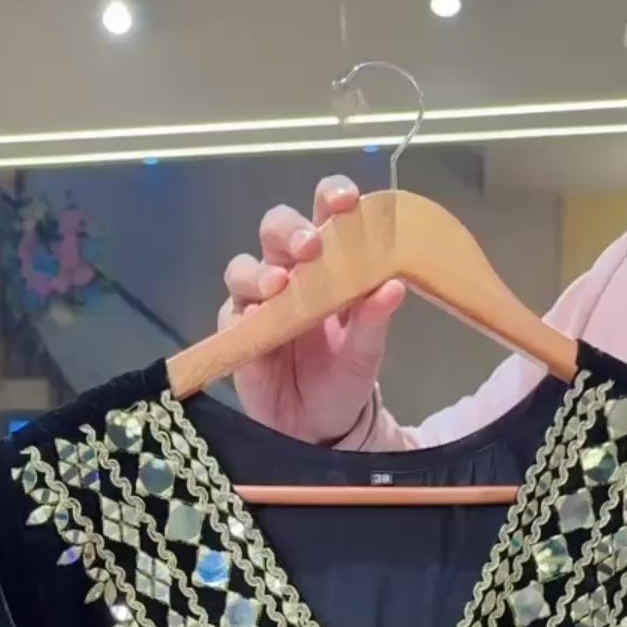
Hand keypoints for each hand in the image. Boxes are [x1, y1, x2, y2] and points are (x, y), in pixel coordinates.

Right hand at [219, 175, 404, 443]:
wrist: (319, 430)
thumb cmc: (344, 382)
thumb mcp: (365, 357)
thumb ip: (374, 322)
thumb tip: (395, 287)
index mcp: (330, 262)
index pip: (327, 213)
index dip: (331, 196)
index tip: (345, 202)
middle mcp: (291, 271)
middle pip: (277, 227)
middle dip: (291, 230)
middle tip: (309, 248)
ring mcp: (260, 300)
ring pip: (245, 265)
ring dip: (260, 270)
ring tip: (279, 286)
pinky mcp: (238, 330)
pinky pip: (231, 311)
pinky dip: (243, 311)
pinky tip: (256, 320)